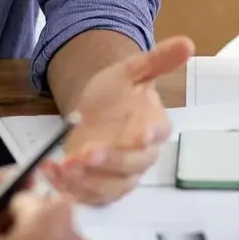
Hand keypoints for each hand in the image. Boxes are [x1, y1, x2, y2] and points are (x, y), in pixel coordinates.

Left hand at [41, 36, 193, 204]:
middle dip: (111, 161)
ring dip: (87, 181)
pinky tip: (50, 172)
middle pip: (134, 165)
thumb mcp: (132, 70)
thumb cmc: (117, 91)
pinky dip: (68, 189)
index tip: (143, 133)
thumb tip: (188, 43)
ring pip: (111, 187)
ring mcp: (120, 176)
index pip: (159, 133)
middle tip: (87, 153)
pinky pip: (88, 196)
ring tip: (64, 166)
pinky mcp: (98, 189)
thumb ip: (158, 60)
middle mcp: (142, 156)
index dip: (152, 134)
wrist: (94, 109)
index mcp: (154, 125)